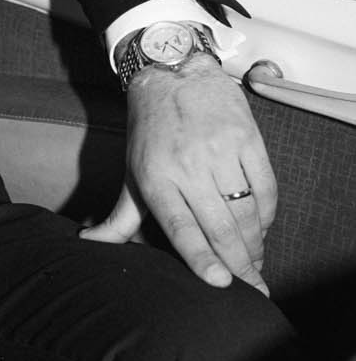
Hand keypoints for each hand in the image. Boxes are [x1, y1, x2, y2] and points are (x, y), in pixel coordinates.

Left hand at [80, 56, 275, 293]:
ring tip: (255, 262)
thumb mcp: (131, 173)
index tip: (220, 283)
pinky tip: (261, 227)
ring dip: (256, 244)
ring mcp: (220, 151)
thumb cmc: (149, 131)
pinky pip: (266, 188)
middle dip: (240, 264)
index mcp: (156, 179)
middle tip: (252, 287)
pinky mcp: (247, 139)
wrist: (173, 72)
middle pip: (221, 228)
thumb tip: (91, 242)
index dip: (201, 258)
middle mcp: (188, 166)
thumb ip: (119, 216)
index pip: (181, 228)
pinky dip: (267, 214)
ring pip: (247, 212)